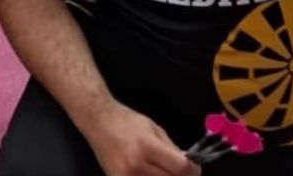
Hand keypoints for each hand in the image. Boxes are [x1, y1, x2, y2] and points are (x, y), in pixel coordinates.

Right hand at [83, 103, 198, 175]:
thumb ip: (172, 150)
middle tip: (182, 171)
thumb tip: (190, 167)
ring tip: (165, 171)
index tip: (194, 168)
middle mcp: (135, 165)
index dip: (193, 170)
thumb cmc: (125, 122)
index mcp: (146, 147)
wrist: (98, 122)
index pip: (180, 168)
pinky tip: (151, 173)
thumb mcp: (154, 129)